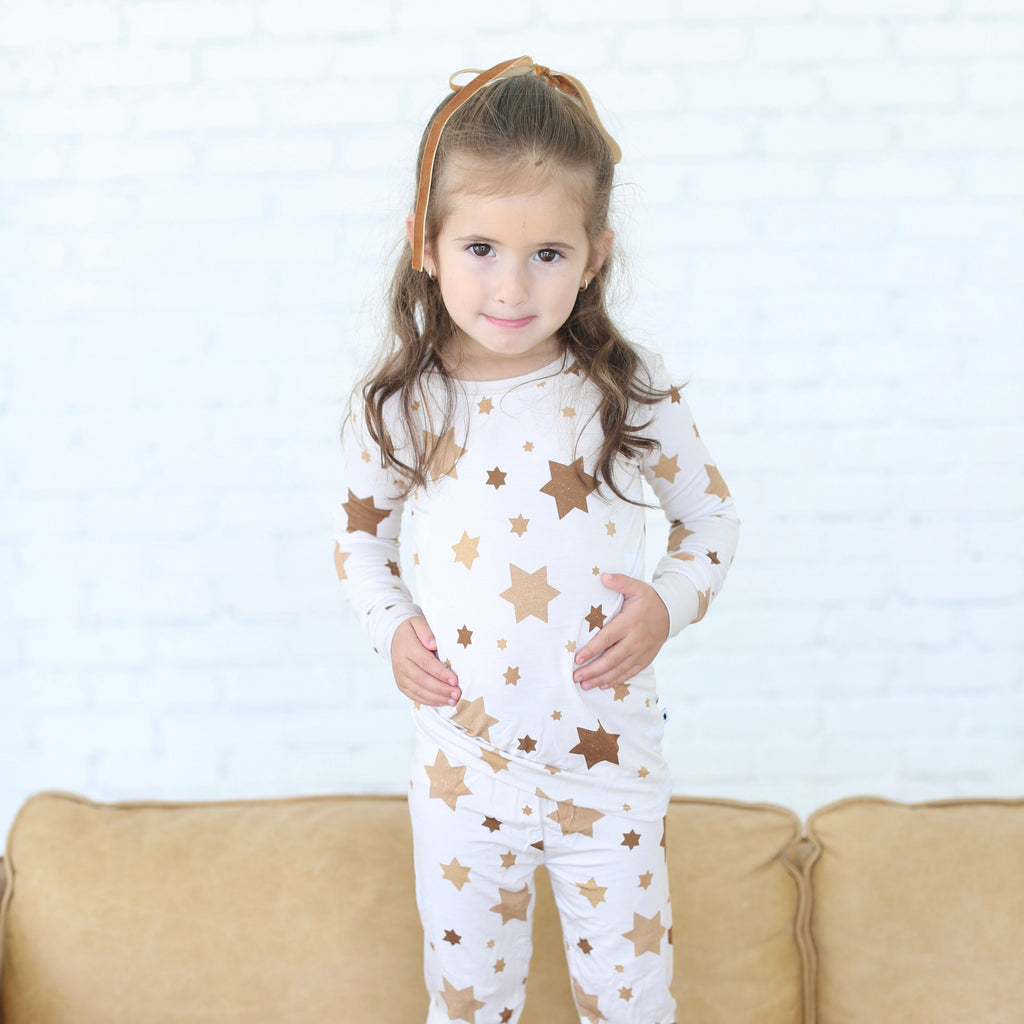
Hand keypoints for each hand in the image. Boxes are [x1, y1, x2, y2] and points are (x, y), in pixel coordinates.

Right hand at [391, 617, 460, 706]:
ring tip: (452, 700)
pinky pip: (414, 696)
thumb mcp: (418, 623)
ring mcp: (400, 676)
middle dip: (441, 689)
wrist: (395, 638)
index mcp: (407, 648)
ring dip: (436, 698)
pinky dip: (428, 701)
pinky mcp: (401, 684)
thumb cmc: (412, 631)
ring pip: (418, 690)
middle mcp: (401, 663)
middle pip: (422, 679)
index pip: (425, 662)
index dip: (440, 673)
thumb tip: (433, 644)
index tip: (454, 680)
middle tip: (457, 693)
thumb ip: (426, 631)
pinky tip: (441, 702)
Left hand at [573, 574, 669, 689]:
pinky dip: (616, 680)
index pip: (608, 639)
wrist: (671, 613)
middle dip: (593, 670)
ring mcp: (641, 652)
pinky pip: (630, 673)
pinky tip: (603, 684)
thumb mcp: (636, 587)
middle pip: (612, 659)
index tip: (578, 658)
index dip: (593, 650)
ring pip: (620, 669)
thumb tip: (603, 576)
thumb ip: (620, 582)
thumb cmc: (648, 600)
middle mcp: (635, 640)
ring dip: (601, 678)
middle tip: (577, 677)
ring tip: (585, 685)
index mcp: (629, 623)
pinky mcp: (645, 659)